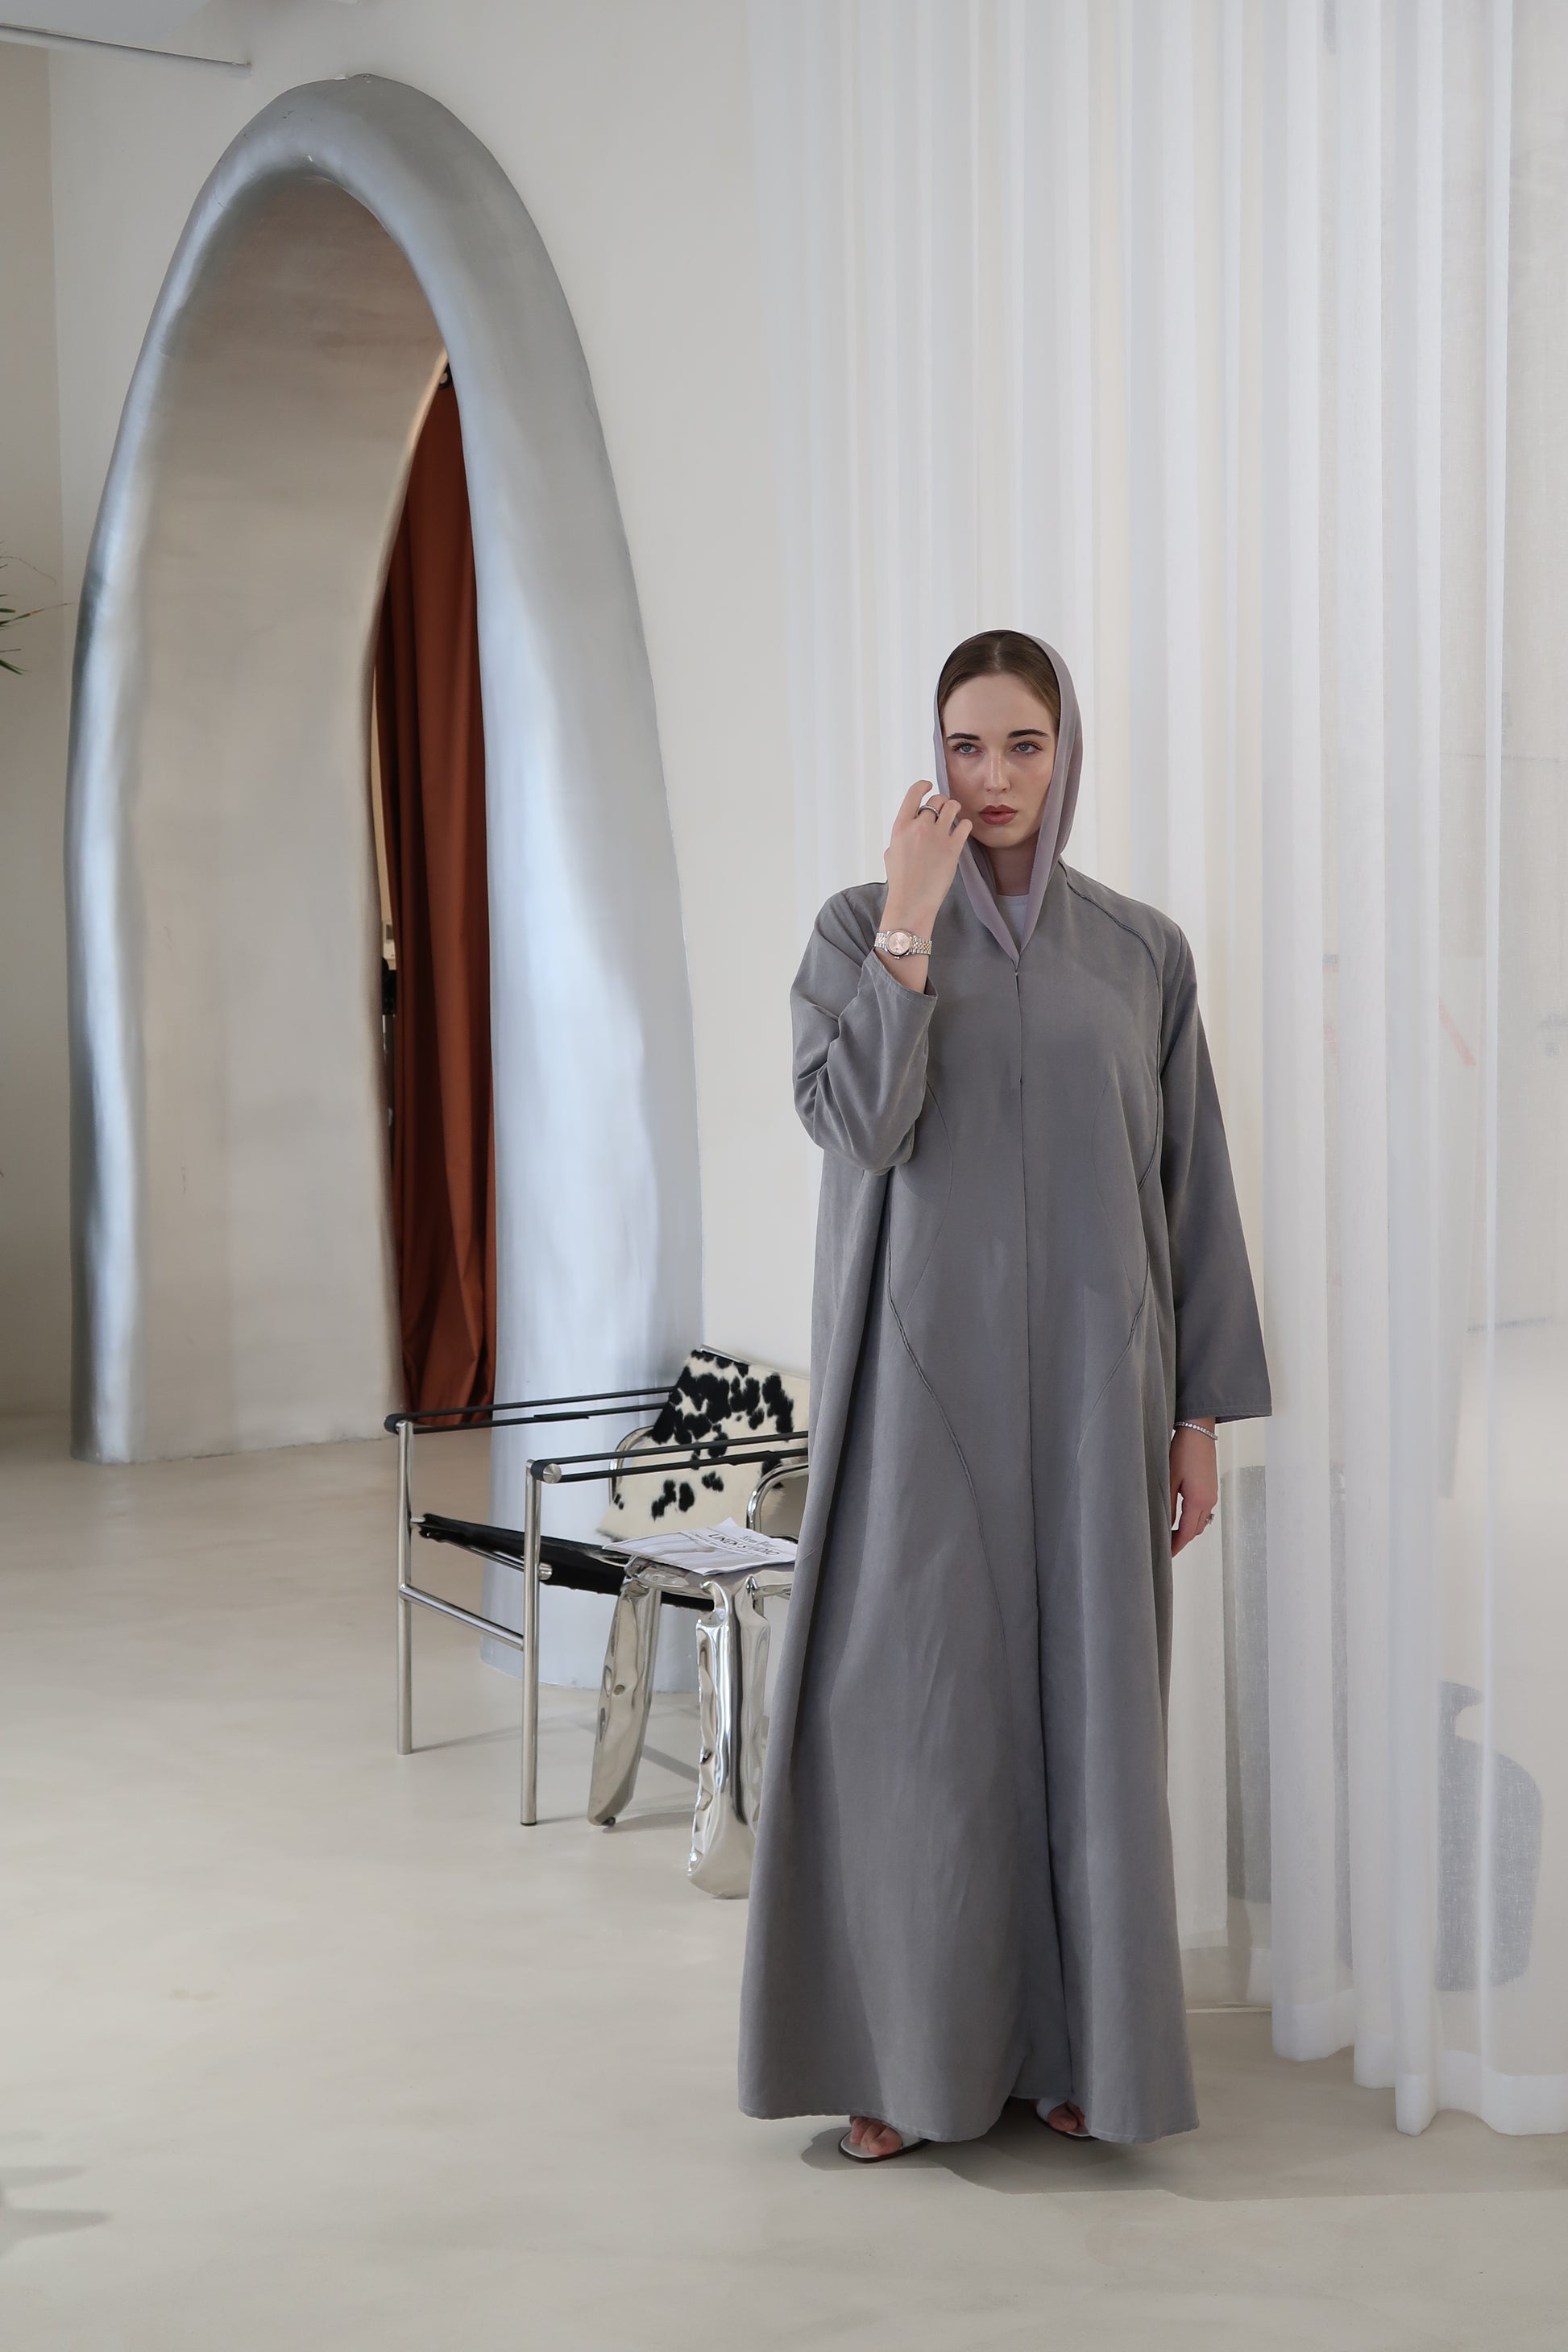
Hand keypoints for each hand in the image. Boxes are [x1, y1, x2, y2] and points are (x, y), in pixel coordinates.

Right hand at [881, 779, 971, 930]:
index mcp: (901, 826)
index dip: (923, 786)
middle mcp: (919, 826)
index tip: (928, 786)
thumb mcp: (891, 852)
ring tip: (954, 817)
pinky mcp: (953, 847)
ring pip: (952, 806)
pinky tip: (961, 831)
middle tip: (942, 811)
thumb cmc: (900, 881)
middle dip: (941, 803)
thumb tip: (910, 825)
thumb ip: (901, 834)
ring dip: (954, 809)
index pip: (913, 794)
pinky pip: (965, 824)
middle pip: (936, 800)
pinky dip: (964, 825)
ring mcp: (937, 836)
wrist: (911, 902)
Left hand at [1170, 1423, 1217, 1555]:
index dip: (1175, 1546)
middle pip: (1195, 1530)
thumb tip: (1165, 1525)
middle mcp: (1209, 1500)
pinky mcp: (1211, 1488)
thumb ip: (1168, 1506)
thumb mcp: (1169, 1480)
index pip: (1186, 1533)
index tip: (1166, 1555)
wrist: (1198, 1431)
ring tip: (1170, 1532)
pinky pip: (1204, 1511)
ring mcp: (1212, 1494)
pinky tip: (1180, 1516)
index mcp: (1198, 1501)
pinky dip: (1192, 1519)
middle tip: (1164, 1545)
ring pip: (1201, 1522)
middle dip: (1180, 1540)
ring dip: (1187, 1530)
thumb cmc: (1183, 1451)